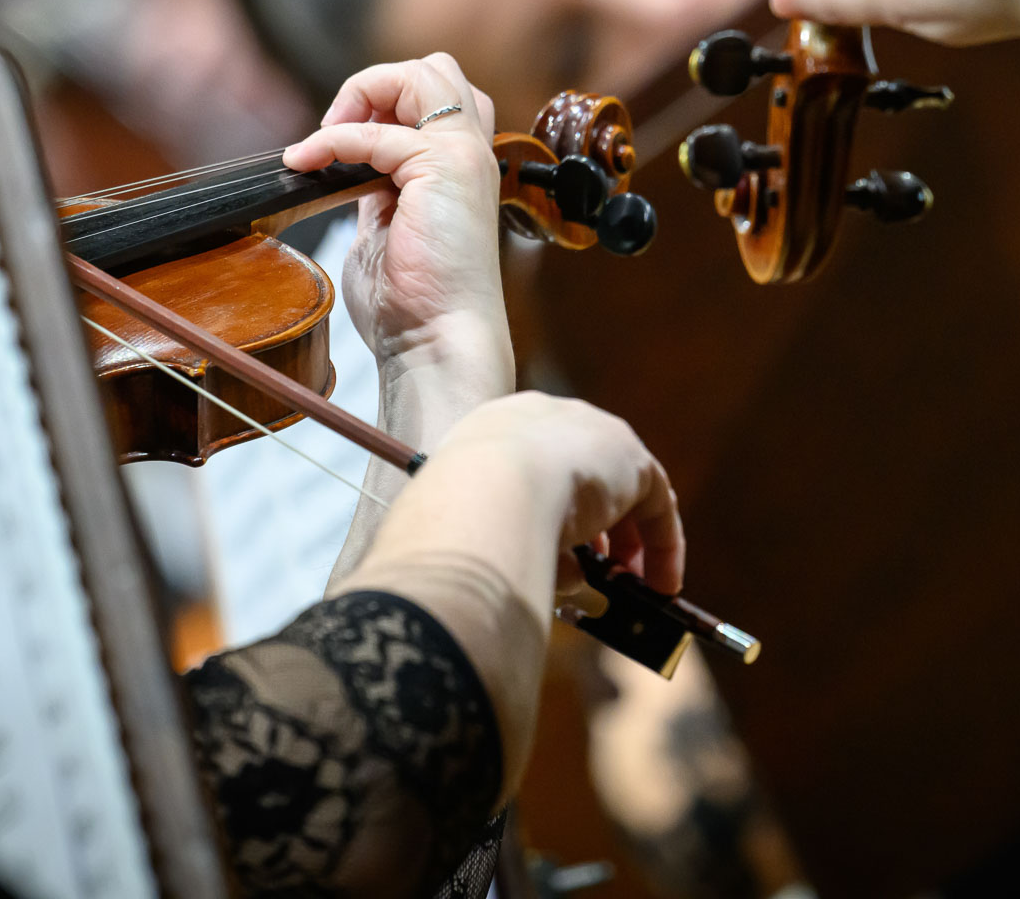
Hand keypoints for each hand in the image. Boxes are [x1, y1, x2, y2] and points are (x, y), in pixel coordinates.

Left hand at [282, 54, 506, 369]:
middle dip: (380, 84)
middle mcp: (472, 156)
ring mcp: (464, 158)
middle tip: (338, 126)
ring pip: (427, 73)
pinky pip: (378, 132)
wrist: (435, 341)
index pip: (435, 100)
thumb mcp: (383, 231)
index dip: (383, 105)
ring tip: (328, 133)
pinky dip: (333, 141)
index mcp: (461, 171)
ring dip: (366, 92)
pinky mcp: (444, 169)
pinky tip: (306, 162)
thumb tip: (342, 169)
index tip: (336, 142)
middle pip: (440, 71)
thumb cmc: (412, 305)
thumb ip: (374, 192)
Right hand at [338, 390, 683, 803]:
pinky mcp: (629, 460)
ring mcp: (588, 434)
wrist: (486, 492)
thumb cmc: (444, 518)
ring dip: (623, 546)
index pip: (528, 468)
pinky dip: (662, 546)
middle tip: (598, 578)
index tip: (553, 555)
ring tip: (623, 592)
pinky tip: (661, 588)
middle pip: (577, 477)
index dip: (542, 515)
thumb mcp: (440, 534)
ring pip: (617, 494)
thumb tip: (357, 600)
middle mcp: (541, 419)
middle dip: (589, 532)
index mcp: (490, 429)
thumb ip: (432, 553)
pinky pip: (656, 502)